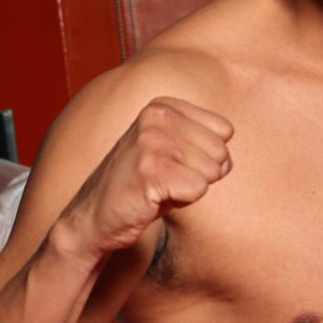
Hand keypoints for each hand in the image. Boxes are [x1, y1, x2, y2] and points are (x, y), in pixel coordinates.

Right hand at [56, 97, 232, 261]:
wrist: (95, 216)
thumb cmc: (142, 186)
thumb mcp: (173, 152)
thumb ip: (204, 143)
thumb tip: (227, 159)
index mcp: (163, 106)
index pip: (224, 131)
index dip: (208, 157)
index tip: (175, 164)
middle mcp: (156, 116)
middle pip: (220, 151)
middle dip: (201, 175)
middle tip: (166, 181)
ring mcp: (151, 141)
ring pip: (211, 171)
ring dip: (189, 189)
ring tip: (158, 188)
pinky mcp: (150, 170)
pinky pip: (198, 189)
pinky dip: (182, 201)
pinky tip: (154, 198)